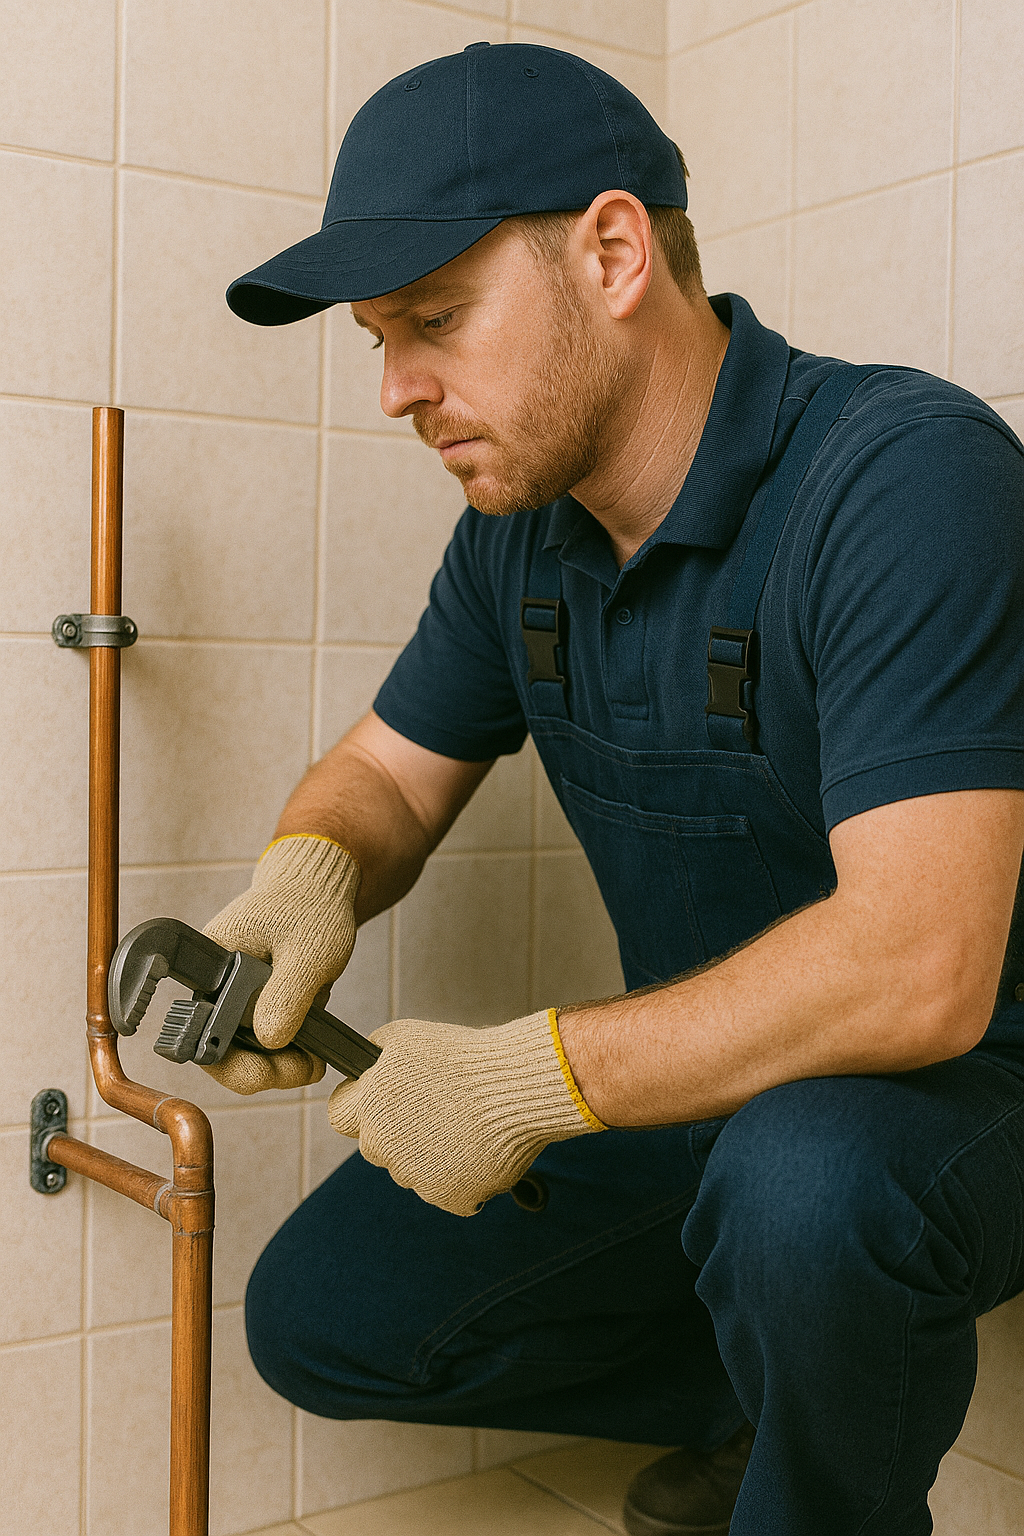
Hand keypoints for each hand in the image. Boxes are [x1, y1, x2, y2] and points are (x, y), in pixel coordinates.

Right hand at [200, 834, 359, 1094]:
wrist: (322, 890)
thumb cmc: (311, 907)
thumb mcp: (309, 951)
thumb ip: (287, 993)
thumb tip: (268, 1041)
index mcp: (212, 963)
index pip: (198, 1025)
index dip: (221, 1059)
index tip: (258, 1074)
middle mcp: (216, 984)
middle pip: (218, 1048)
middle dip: (257, 1071)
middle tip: (296, 1073)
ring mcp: (236, 996)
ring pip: (243, 1050)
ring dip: (275, 1067)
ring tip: (310, 1065)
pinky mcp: (258, 1003)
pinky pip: (263, 1040)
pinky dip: (285, 1054)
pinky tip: (311, 1055)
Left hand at [327, 1008, 605, 1215]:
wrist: (518, 1086)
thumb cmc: (465, 1056)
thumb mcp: (407, 1035)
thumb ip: (375, 1053)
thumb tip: (363, 1063)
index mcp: (370, 1107)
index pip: (340, 1117)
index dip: (358, 1106)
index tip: (378, 1100)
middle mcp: (385, 1147)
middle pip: (378, 1147)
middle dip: (398, 1132)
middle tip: (434, 1109)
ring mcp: (417, 1178)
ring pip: (415, 1170)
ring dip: (432, 1153)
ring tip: (465, 1123)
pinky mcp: (451, 1199)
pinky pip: (448, 1191)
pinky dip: (463, 1175)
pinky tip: (481, 1147)